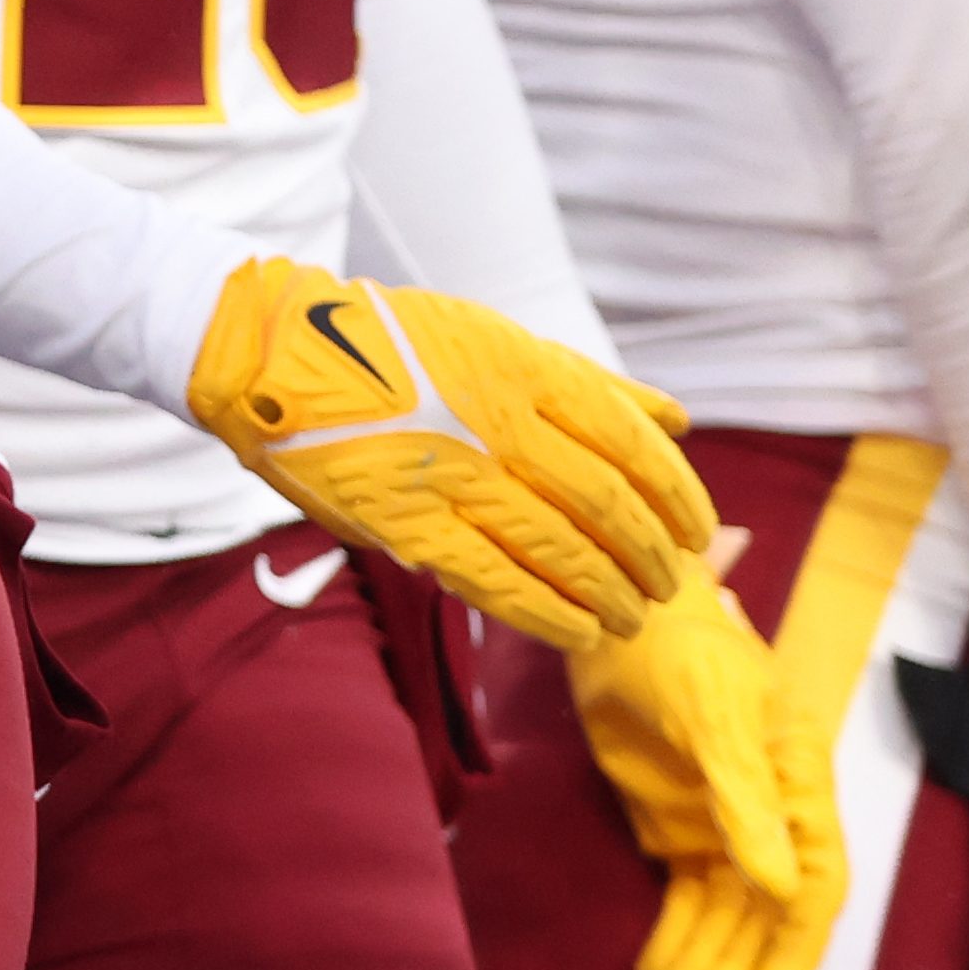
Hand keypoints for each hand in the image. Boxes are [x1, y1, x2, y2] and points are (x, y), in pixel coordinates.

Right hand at [186, 257, 712, 647]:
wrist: (273, 354)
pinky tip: (578, 629)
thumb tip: (675, 422)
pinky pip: (495, 581)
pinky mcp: (404, 522)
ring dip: (610, 592)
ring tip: (631, 617)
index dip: (675, 496)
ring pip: (560, 549)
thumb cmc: (391, 346)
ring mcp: (448, 474)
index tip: (695, 530)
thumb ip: (586, 382)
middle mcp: (493, 419)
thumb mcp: (493, 339)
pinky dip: (548, 613)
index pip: (629, 442)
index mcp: (521, 366)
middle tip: (669, 583)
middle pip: (605, 504)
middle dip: (650, 555)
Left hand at [574, 559, 845, 969]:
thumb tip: (782, 889)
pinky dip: (672, 938)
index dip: (793, 952)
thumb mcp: (713, 712)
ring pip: (723, 917)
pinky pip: (684, 899)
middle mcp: (770, 820)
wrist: (618, 610)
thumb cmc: (680, 646)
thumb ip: (744, 797)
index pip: (813, 889)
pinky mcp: (674, 827)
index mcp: (800, 790)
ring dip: (701, 965)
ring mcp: (721, 826)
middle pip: (765, 916)